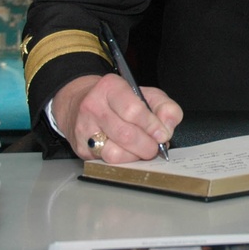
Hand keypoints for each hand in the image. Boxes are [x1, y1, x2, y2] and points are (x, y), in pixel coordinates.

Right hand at [51, 73, 182, 162]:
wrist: (84, 103)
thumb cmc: (121, 100)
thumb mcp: (147, 95)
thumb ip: (165, 107)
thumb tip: (167, 128)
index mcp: (111, 87)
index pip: (133, 110)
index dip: (152, 125)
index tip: (163, 134)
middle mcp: (93, 106)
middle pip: (125, 134)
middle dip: (147, 145)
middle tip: (155, 147)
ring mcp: (84, 128)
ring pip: (114, 153)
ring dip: (135, 156)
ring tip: (142, 150)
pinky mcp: (80, 147)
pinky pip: (106, 162)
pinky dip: (123, 162)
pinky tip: (128, 152)